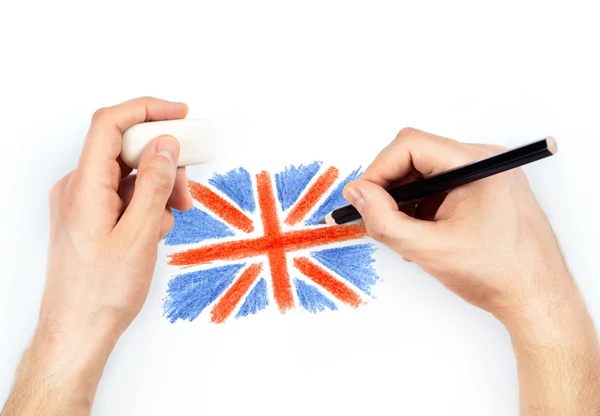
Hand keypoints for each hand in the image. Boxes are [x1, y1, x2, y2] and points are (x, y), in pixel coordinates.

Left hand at [2, 97, 191, 414]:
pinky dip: (146, 202)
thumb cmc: (101, 292)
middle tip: (187, 184)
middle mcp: (79, 188)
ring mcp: (84, 202)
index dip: (147, 110)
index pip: (111, 124)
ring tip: (173, 214)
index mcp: (84, 186)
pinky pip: (124, 193)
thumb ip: (153, 184)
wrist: (79, 330)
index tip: (180, 114)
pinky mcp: (92, 216)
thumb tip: (166, 146)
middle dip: (162, 160)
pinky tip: (156, 227)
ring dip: (158, 185)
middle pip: (125, 149)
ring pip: (128, 173)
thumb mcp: (139, 234)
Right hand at [344, 128, 572, 320]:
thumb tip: (357, 193)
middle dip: (391, 186)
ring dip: (406, 199)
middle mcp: (484, 161)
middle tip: (378, 217)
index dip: (378, 170)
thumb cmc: (498, 274)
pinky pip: (441, 184)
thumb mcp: (428, 250)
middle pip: (417, 155)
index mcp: (477, 166)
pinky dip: (423, 205)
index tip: (362, 198)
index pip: (410, 146)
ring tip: (406, 234)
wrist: (537, 297)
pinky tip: (423, 233)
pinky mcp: (485, 187)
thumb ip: (384, 220)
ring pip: (426, 171)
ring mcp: (487, 173)